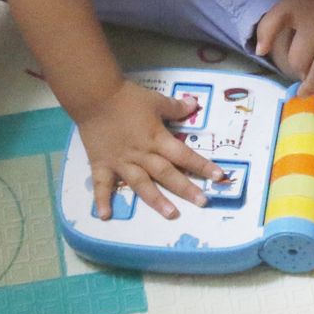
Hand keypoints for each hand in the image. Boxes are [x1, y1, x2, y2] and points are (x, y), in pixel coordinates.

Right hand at [77, 80, 223, 220]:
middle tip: (202, 202)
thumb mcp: (156, 100)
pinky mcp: (102, 164)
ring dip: (156, 200)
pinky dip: (102, 200)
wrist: (95, 97)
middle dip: (186, 189)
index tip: (219, 176)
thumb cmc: (127, 98)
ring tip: (171, 214)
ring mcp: (121, 162)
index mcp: (157, 139)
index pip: (184, 155)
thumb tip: (194, 104)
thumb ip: (175, 107)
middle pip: (167, 174)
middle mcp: (142, 155)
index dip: (202, 165)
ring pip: (142, 184)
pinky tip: (105, 216)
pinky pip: (102, 185)